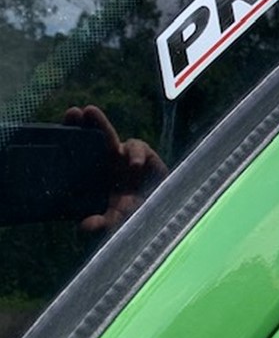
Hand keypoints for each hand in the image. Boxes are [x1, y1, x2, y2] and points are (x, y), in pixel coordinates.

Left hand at [62, 105, 167, 232]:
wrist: (161, 211)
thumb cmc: (131, 214)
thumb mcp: (114, 221)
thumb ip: (101, 224)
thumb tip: (85, 227)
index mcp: (91, 173)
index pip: (76, 151)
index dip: (67, 137)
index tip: (59, 125)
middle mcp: (105, 160)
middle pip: (91, 137)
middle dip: (83, 123)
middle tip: (75, 111)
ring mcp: (124, 156)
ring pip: (109, 136)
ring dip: (100, 124)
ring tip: (90, 115)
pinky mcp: (145, 155)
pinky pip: (137, 149)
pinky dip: (135, 154)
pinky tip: (134, 166)